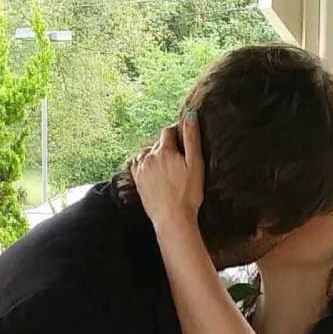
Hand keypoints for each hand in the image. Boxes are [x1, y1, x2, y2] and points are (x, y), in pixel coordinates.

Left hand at [130, 112, 204, 234]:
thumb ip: (192, 138)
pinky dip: (144, 163)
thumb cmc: (188, 194)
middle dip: (166, 146)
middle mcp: (149, 157)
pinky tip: (152, 170)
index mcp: (164, 151)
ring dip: (154, 154)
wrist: (172, 219)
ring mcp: (141, 170)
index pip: (168, 132)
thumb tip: (190, 114)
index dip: (176, 135)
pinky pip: (137, 165)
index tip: (183, 143)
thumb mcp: (195, 164)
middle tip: (177, 158)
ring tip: (166, 165)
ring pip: (146, 153)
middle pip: (157, 143)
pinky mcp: (137, 182)